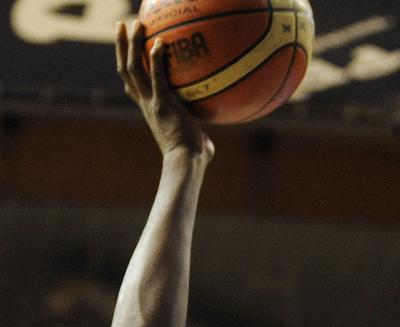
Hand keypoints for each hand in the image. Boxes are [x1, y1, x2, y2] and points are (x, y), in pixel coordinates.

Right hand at [116, 21, 213, 160]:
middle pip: (126, 69)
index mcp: (150, 110)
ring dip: (131, 44)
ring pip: (133, 67)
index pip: (133, 86)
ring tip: (133, 24)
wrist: (187, 163)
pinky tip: (161, 41)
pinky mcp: (163, 103)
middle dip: (122, 46)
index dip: (128, 68)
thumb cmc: (194, 157)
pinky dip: (157, 58)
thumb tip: (212, 137)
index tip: (128, 53)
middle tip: (121, 26)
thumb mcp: (196, 140)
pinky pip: (157, 75)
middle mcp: (145, 103)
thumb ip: (199, 131)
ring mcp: (151, 102)